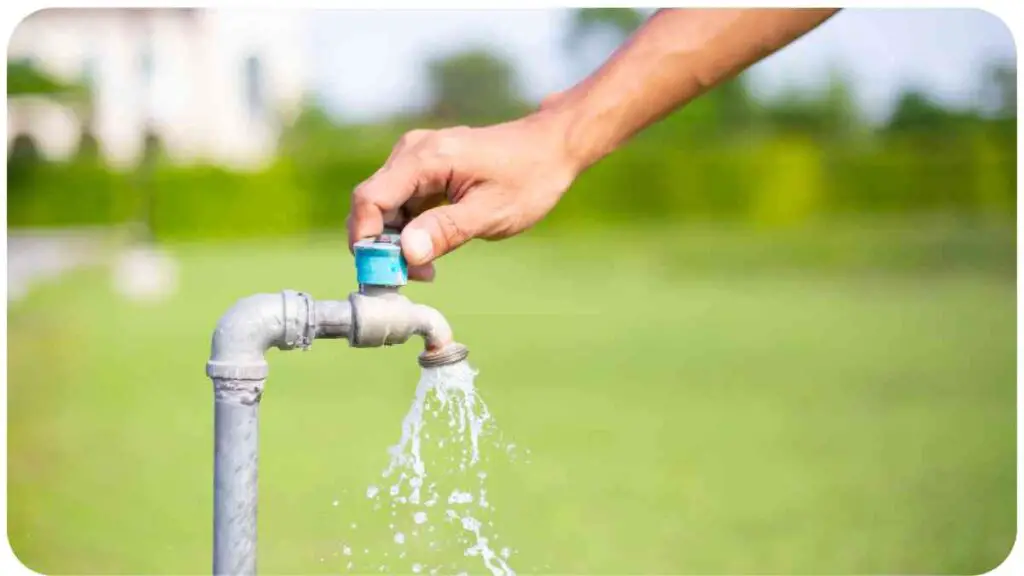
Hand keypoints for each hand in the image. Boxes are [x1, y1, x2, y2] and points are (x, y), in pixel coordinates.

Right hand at [346, 109, 579, 281]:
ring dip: (397, 241)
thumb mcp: (490, 212)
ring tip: (429, 267)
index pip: (370, 198)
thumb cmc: (528, 178)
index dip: (366, 239)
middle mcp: (412, 151)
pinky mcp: (424, 168)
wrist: (551, 148)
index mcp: (425, 158)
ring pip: (385, 206)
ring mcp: (416, 157)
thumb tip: (405, 253)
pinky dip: (409, 229)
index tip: (384, 272)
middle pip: (372, 204)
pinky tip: (431, 248)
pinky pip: (401, 202)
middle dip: (383, 245)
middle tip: (414, 276)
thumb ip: (445, 231)